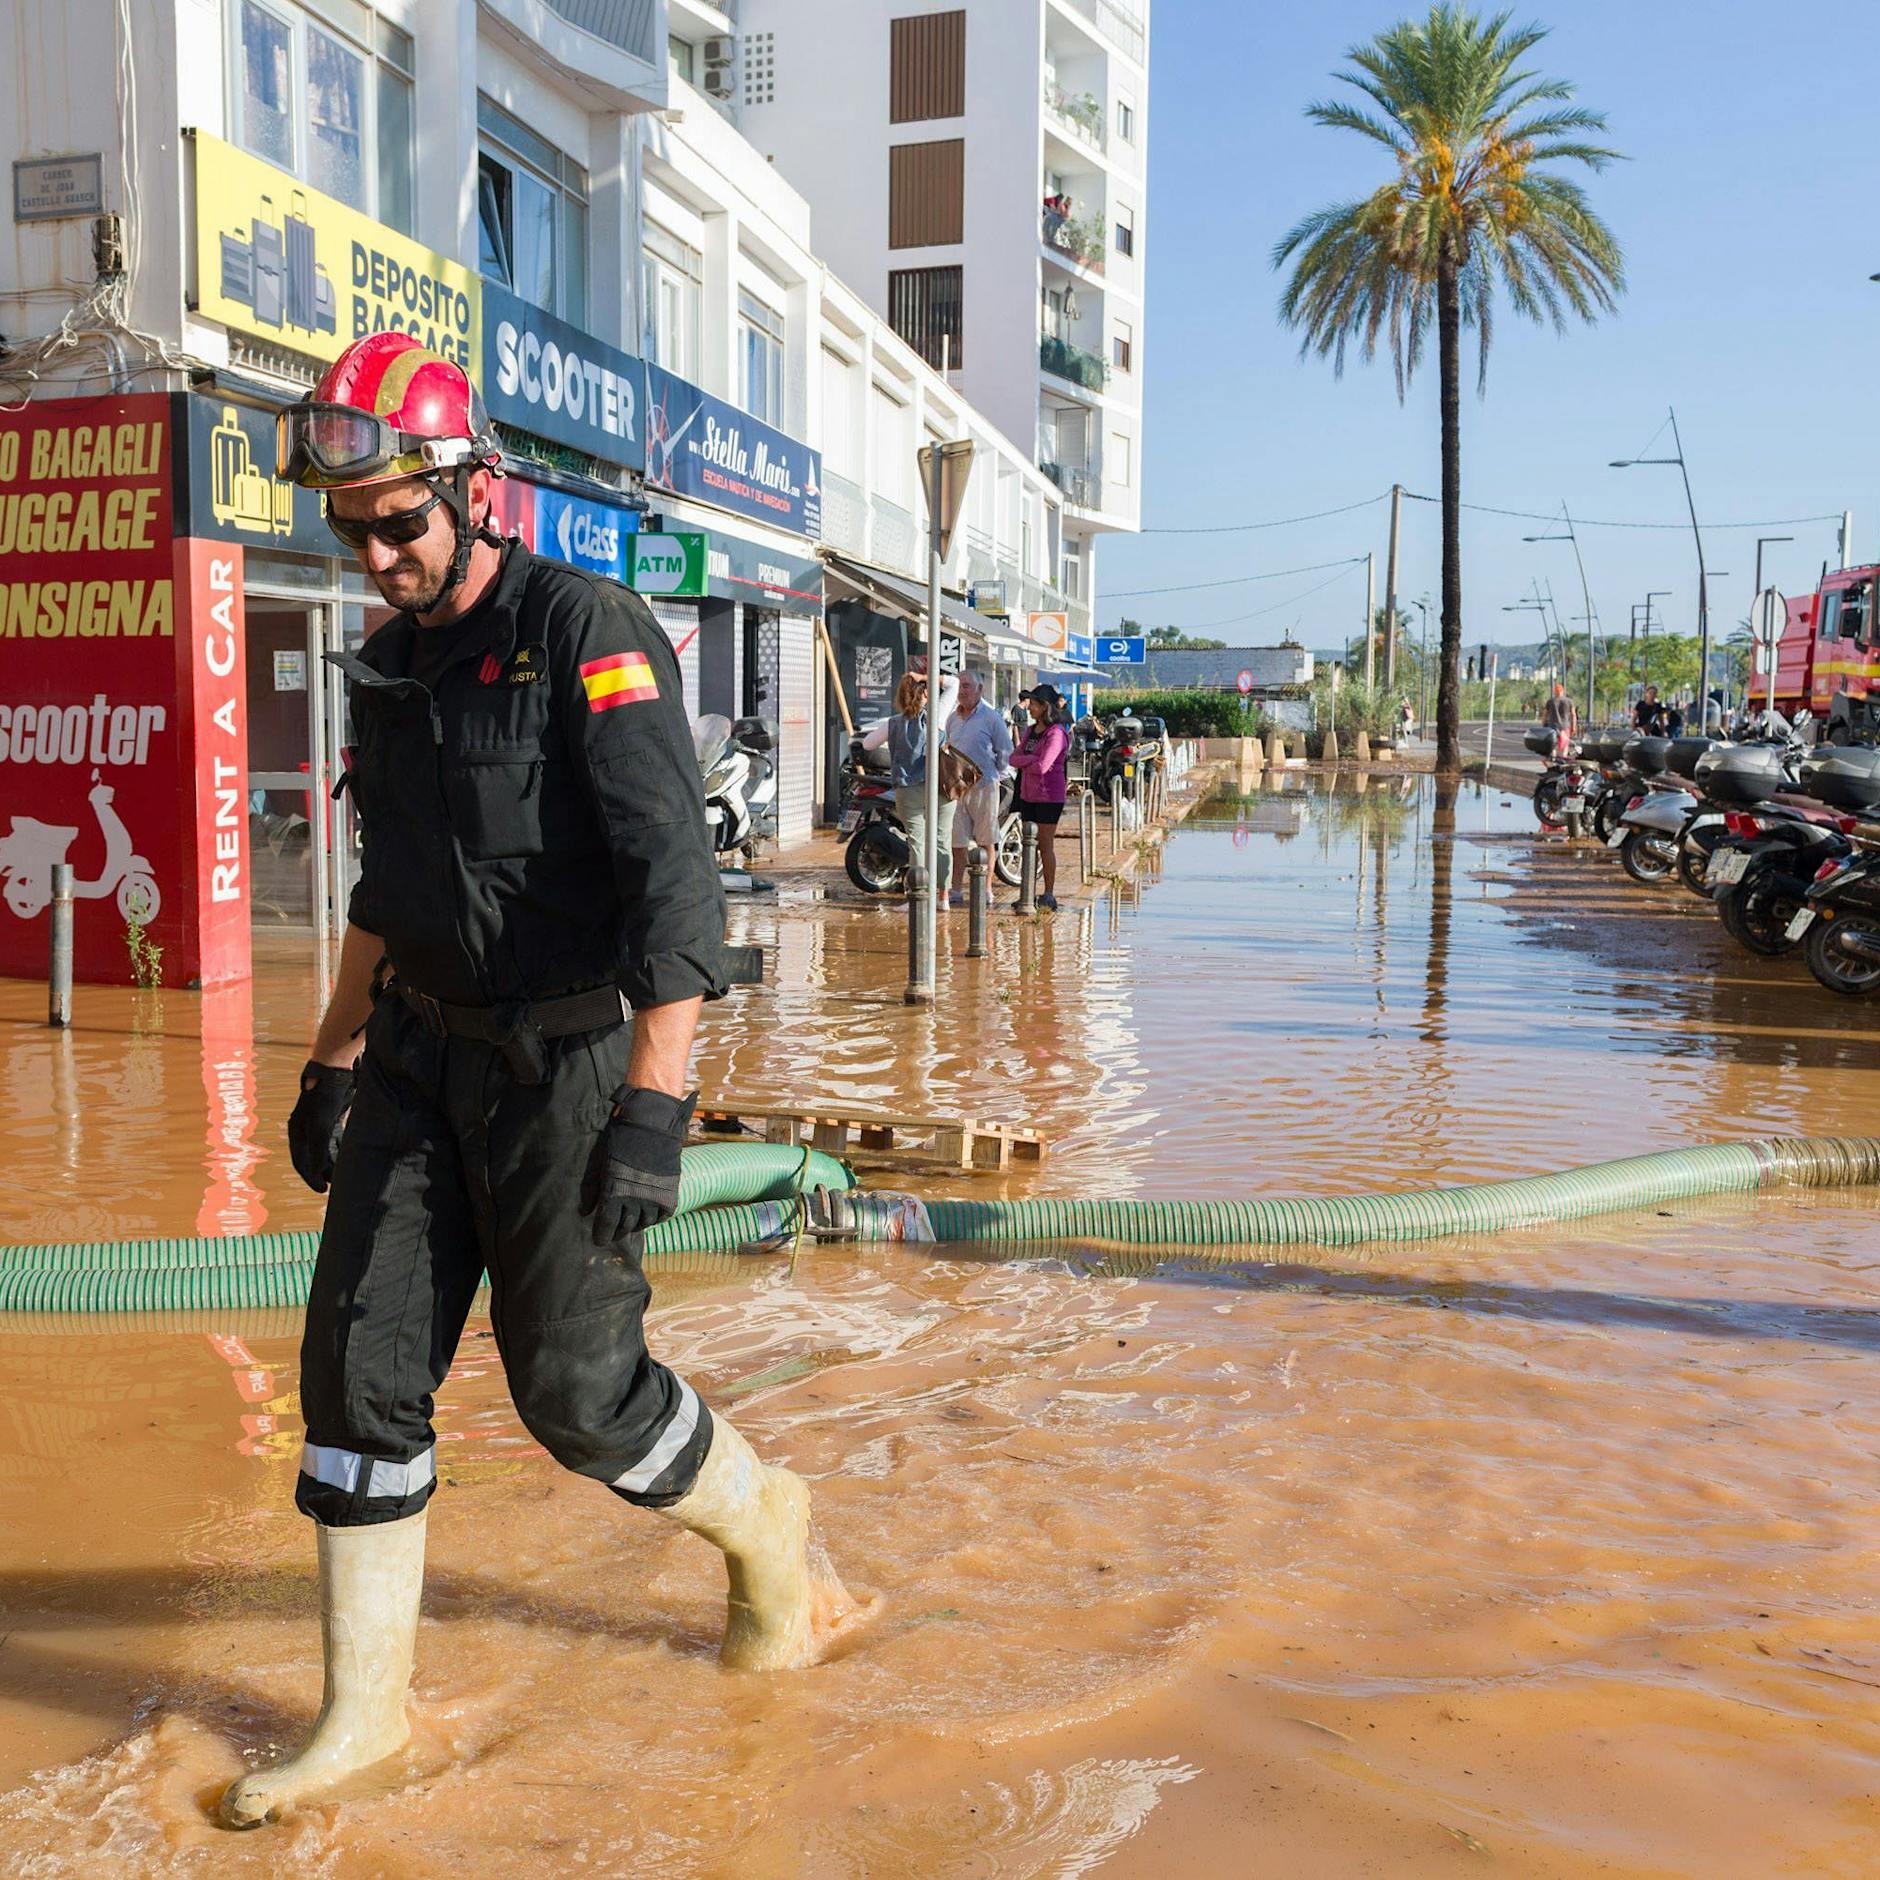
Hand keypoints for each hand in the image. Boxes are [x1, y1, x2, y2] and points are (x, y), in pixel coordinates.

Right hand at [288, 1061, 354, 1192]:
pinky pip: (332, 1141)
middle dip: (321, 1172)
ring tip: (341, 1176)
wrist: (335, 1072)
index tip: (322, 1190)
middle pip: (311, 1157)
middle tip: (334, 1186)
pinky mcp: (330, 1118)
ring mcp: (317, 1124)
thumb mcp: (320, 1126)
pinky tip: (346, 1158)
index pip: (300, 1161)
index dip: (310, 1177)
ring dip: (330, 1163)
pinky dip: (337, 1151)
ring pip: (322, 1150)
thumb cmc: (324, 1098)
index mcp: (296, 1132)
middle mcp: (304, 1129)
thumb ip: (318, 1149)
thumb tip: (316, 1172)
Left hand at [580, 1086, 695, 1243]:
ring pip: (643, 1224)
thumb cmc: (620, 1140)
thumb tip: (585, 1212)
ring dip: (634, 1225)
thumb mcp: (598, 1161)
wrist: (652, 1124)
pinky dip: (653, 1219)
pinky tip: (646, 1214)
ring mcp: (654, 1198)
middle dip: (616, 1231)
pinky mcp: (670, 1193)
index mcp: (614, 1193)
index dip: (601, 1235)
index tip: (599, 1240)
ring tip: (629, 1221)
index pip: (606, 1225)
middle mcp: (635, 1200)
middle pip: (624, 1227)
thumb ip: (590, 1188)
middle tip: (612, 1230)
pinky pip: (661, 1217)